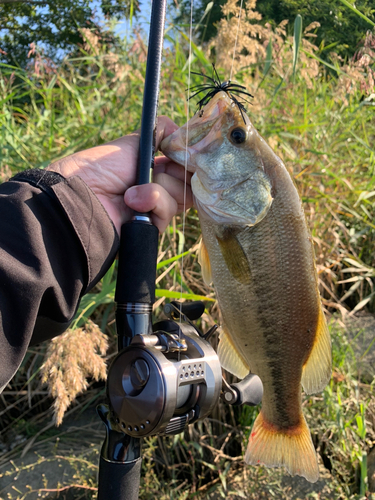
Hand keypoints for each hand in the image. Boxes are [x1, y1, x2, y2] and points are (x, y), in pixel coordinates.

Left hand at [47, 116, 192, 233]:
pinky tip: (133, 203)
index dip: (188, 159)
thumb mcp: (132, 144)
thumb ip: (159, 132)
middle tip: (157, 171)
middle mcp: (157, 188)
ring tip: (132, 191)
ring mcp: (155, 208)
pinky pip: (167, 213)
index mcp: (153, 167)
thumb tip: (179, 128)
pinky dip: (152, 204)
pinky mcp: (151, 226)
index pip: (184, 165)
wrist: (82, 197)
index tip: (187, 152)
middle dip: (174, 173)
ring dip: (158, 189)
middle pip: (189, 182)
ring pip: (181, 197)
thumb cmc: (101, 168)